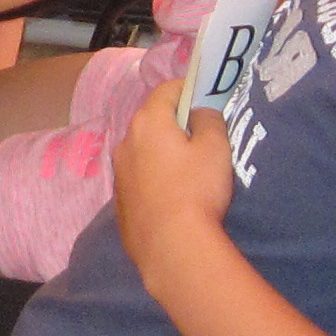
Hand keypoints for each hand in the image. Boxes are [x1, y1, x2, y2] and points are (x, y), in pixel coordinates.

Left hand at [109, 84, 235, 271]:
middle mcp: (126, 141)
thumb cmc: (197, 190)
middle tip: (201, 134)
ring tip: (188, 167)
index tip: (205, 97)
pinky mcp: (120, 200)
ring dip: (162, 150)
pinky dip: (154, 176)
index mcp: (148, 122)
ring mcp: (119, 172)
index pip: (167, 90)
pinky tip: (172, 194)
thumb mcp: (215, 148)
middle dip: (174, 121)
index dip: (188, 89)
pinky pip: (139, 176)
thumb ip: (209, 120)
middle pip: (152, 120)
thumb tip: (199, 111)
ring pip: (143, 149)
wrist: (171, 247)